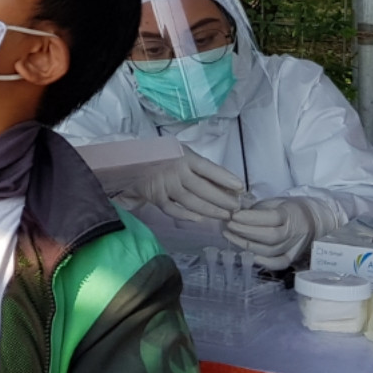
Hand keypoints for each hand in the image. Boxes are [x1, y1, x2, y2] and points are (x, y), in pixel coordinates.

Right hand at [115, 146, 247, 222]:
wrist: (131, 160)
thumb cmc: (164, 156)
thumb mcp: (182, 153)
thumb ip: (199, 166)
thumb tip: (225, 183)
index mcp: (184, 156)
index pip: (208, 168)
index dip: (225, 178)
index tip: (240, 188)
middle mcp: (175, 170)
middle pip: (203, 189)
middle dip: (222, 199)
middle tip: (236, 207)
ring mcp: (165, 184)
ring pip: (191, 201)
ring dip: (210, 210)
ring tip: (224, 215)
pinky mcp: (156, 196)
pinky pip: (174, 209)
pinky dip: (187, 215)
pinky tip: (200, 219)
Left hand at [223, 197, 325, 269]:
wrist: (312, 219)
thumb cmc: (288, 208)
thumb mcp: (274, 202)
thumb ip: (257, 209)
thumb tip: (235, 213)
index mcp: (291, 213)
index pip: (271, 218)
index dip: (250, 218)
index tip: (233, 215)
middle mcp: (294, 232)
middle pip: (270, 237)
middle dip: (245, 232)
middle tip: (228, 225)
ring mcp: (295, 247)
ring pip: (270, 251)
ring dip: (247, 245)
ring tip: (230, 236)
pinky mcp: (293, 258)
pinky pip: (279, 263)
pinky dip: (263, 262)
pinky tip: (248, 255)